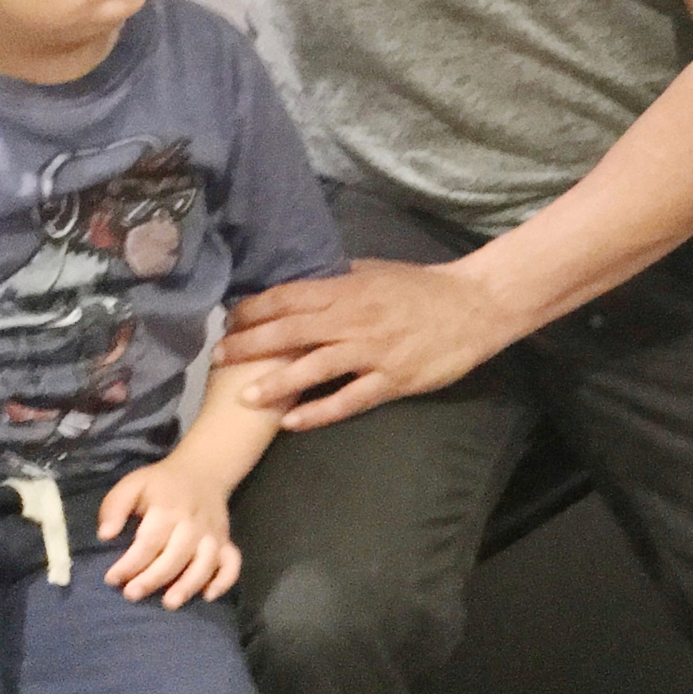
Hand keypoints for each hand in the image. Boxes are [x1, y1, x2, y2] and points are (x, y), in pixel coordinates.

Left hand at [98, 461, 240, 605]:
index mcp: (168, 508)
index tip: (112, 579)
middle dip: (154, 578)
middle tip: (131, 595)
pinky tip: (208, 595)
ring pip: (205, 562)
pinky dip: (224, 580)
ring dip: (189, 584)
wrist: (203, 471)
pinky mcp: (226, 542)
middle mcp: (193, 523)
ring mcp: (213, 534)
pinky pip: (232, 563)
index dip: (130, 563)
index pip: (149, 541)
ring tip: (169, 603)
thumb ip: (115, 507)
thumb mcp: (133, 484)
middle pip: (176, 555)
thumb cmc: (161, 484)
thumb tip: (105, 535)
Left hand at [215, 258, 519, 428]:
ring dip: (277, 383)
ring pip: (314, 368)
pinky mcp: (393, 380)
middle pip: (290, 332)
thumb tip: (302, 280)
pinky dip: (319, 412)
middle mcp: (353, 319)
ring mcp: (373, 352)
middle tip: (218, 359)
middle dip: (250, 345)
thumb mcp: (376, 270)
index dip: (254, 309)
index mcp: (347, 289)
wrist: (474, 305)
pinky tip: (293, 423)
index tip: (229, 320)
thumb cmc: (423, 286)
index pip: (288, 297)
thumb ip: (339, 278)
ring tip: (246, 397)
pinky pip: (349, 399)